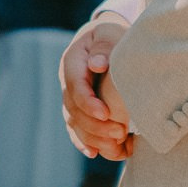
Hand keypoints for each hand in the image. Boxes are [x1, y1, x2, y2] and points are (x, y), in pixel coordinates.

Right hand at [61, 16, 132, 159]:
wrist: (104, 38)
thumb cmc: (110, 34)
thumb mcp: (109, 33)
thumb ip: (104, 46)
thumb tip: (97, 64)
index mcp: (72, 62)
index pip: (75, 85)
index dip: (88, 102)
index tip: (106, 114)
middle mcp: (68, 82)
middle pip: (73, 109)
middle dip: (95, 125)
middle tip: (119, 133)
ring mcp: (71, 98)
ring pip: (74, 123)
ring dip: (93, 137)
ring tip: (117, 146)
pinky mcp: (79, 109)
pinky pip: (76, 129)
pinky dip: (85, 142)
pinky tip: (95, 153)